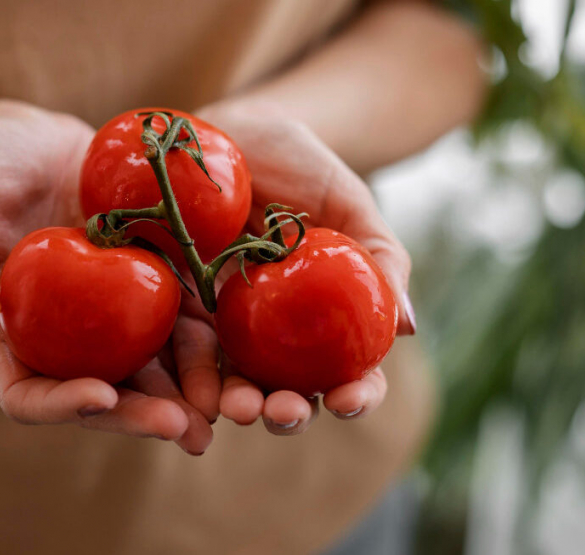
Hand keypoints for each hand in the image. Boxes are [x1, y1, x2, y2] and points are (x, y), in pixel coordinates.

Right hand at [0, 103, 211, 453]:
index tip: (101, 395)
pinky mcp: (151, 286)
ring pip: (153, 371)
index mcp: (11, 335)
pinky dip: (212, 345)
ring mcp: (111, 318)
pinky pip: (184, 322)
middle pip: (103, 395)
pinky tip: (243, 356)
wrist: (36, 141)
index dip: (62, 406)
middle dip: (142, 416)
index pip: (28, 393)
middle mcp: (66, 339)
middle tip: (184, 427)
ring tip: (228, 409)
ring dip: (189, 394)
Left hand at [193, 101, 415, 434]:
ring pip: (233, 380)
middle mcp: (277, 331)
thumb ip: (381, 258)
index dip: (356, 394)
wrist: (232, 132)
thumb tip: (407, 328)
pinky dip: (186, 377)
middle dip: (289, 412)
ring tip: (238, 408)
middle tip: (285, 412)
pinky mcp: (177, 305)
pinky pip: (181, 349)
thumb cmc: (300, 166)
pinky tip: (192, 392)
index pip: (348, 370)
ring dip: (237, 403)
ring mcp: (224, 321)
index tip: (349, 399)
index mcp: (326, 317)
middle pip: (287, 388)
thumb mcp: (348, 204)